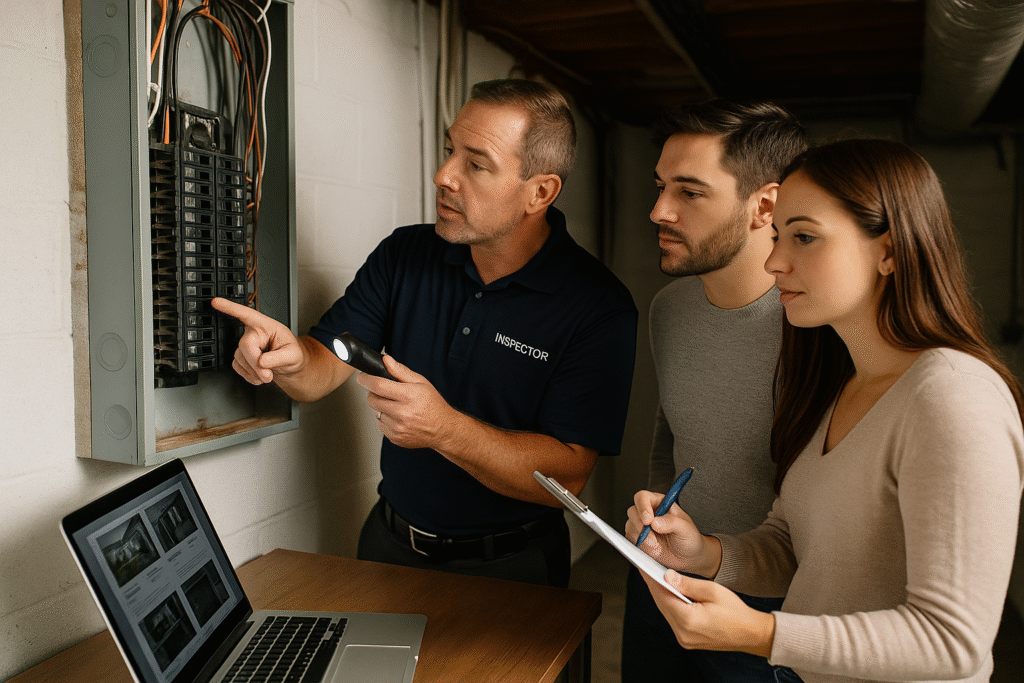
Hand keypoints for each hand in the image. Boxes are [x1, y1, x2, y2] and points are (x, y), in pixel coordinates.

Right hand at [211, 297, 304, 384]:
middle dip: (255, 364)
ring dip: (254, 372)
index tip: (216, 302)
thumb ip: (278, 358)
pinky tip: (259, 375)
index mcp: (266, 326)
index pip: (247, 314)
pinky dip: (249, 376)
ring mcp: (245, 345)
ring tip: (268, 374)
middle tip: (267, 376)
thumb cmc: (292, 355)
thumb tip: (261, 362)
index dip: (230, 308)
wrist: (289, 367)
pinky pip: (238, 367)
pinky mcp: (240, 357)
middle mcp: (253, 333)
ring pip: (240, 359)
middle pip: (245, 345)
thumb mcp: (293, 355)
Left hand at [357, 355, 459, 450]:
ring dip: (380, 406)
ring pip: (375, 412)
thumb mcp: (421, 382)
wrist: (443, 429)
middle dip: (374, 392)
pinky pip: (380, 424)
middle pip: (372, 399)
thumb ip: (401, 371)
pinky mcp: (394, 438)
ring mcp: (397, 428)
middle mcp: (402, 413)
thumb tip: (386, 360)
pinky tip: (397, 417)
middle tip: (385, 391)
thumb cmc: (433, 405)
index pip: (378, 385)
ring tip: (396, 406)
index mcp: (409, 396)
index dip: (366, 379)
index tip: (362, 376)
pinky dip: (385, 419)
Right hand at [625, 489, 720, 576]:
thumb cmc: (690, 538)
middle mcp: (649, 513)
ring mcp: (642, 526)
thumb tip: (655, 521)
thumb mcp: (686, 529)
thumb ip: (672, 523)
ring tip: (656, 547)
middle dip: (640, 526)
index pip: (644, 497)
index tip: (648, 520)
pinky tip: (653, 550)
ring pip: (630, 526)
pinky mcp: (639, 540)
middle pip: (633, 511)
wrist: (689, 558)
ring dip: (641, 539)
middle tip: (652, 538)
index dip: (643, 507)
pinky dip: (640, 546)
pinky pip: (631, 540)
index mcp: (660, 503)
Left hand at [640, 570, 775, 657]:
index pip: (663, 596)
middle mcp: (683, 633)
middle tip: (644, 567)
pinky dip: (669, 605)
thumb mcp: (713, 591)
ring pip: (666, 612)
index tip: (642, 565)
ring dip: (661, 595)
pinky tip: (667, 593)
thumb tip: (667, 575)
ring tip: (653, 577)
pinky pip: (673, 619)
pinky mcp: (687, 641)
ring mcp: (684, 639)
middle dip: (653, 585)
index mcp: (689, 620)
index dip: (651, 579)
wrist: (751, 634)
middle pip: (662, 604)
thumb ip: (688, 584)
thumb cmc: (736, 611)